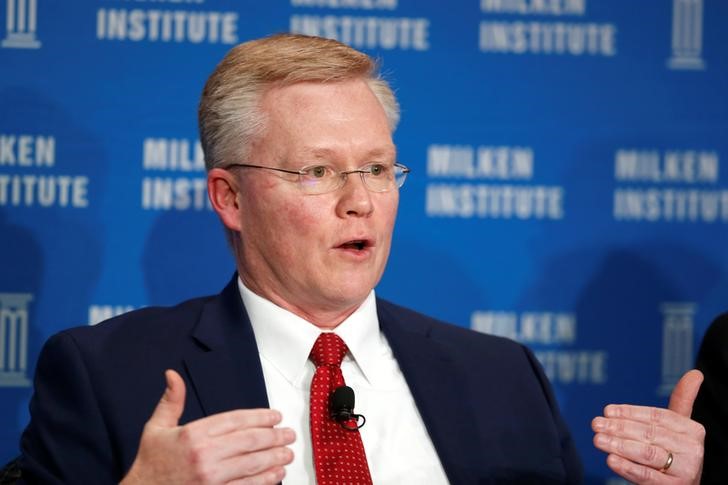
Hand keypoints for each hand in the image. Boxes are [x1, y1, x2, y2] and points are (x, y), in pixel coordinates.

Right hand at [120, 370, 294, 484]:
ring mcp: (211, 478)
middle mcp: (204, 456)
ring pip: (252, 464)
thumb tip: (172, 375)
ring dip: (275, 457)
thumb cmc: (150, 463)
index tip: (275, 416)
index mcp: (193, 435)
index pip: (235, 420)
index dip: (260, 417)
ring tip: (288, 452)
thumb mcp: (156, 428)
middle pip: (249, 441)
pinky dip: (265, 480)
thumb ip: (171, 401)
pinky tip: (276, 474)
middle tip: (289, 434)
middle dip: (274, 436)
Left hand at [592, 369, 704, 483]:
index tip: (607, 410)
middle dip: (619, 428)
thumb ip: (682, 401)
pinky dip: (628, 467)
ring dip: (619, 445)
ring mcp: (685, 471)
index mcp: (692, 430)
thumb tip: (695, 373)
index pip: (656, 417)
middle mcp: (692, 450)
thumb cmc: (676, 453)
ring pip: (647, 454)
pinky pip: (648, 476)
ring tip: (598, 439)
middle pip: (649, 434)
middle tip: (596, 424)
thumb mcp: (679, 428)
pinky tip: (611, 460)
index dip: (630, 412)